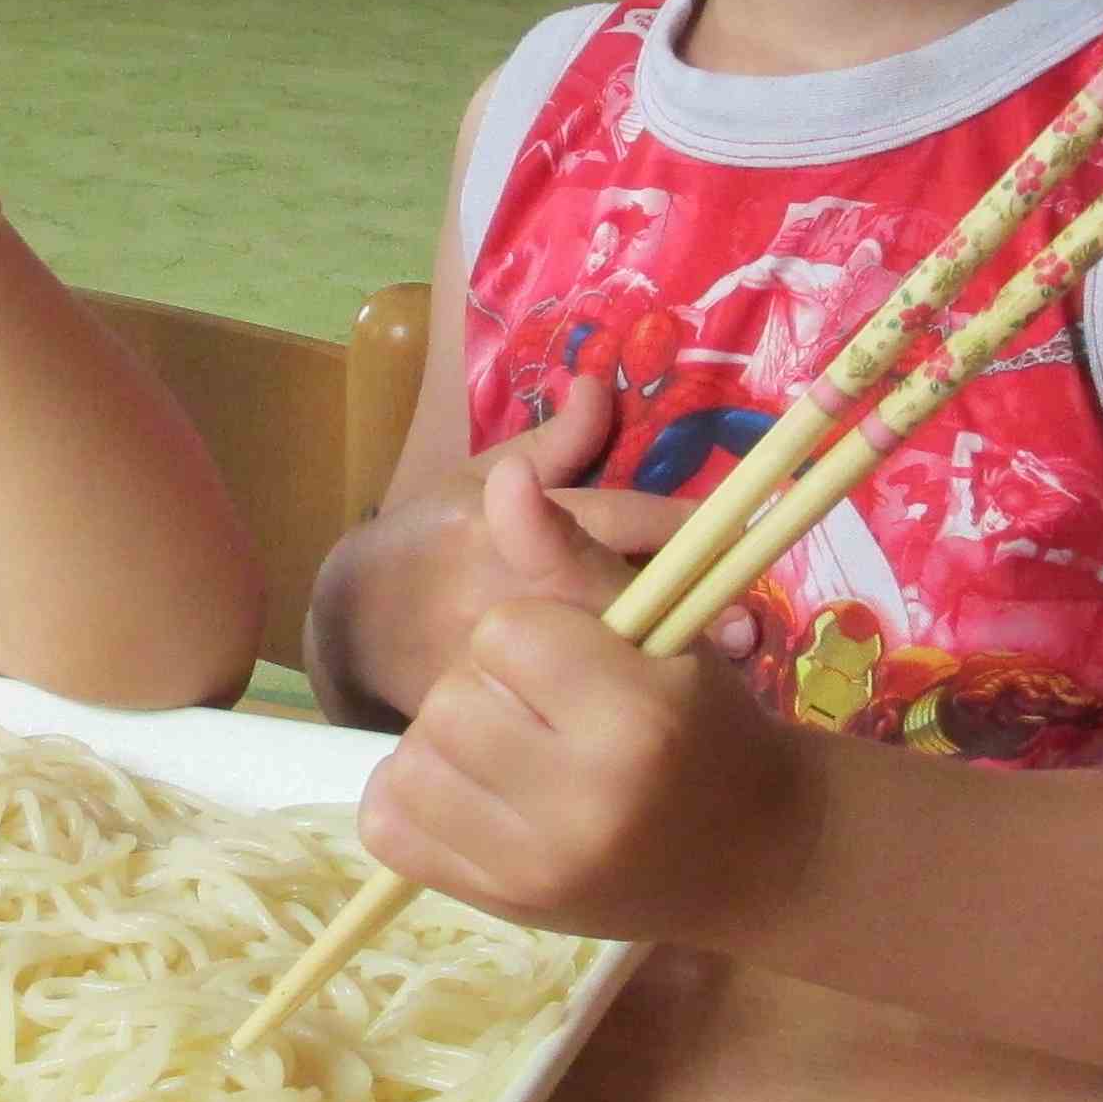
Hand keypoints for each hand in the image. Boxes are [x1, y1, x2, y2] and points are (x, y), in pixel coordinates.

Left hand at [364, 590, 814, 943]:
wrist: (748, 856)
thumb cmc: (704, 726)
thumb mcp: (656, 628)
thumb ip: (570, 553)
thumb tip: (502, 483)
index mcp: (634, 719)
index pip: (506, 633)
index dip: (534, 634)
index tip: (577, 659)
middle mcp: (583, 803)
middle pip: (454, 696)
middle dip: (489, 688)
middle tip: (545, 709)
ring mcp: (533, 867)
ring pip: (411, 759)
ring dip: (446, 742)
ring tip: (511, 749)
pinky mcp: (495, 905)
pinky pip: (387, 826)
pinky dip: (413, 798)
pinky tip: (473, 792)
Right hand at [378, 372, 762, 689]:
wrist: (350, 625)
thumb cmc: (426, 541)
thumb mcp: (476, 479)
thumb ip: (553, 444)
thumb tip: (598, 382)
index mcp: (509, 520)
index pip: (615, 520)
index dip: (686, 526)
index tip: (745, 530)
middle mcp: (508, 586)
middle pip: (618, 600)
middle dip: (688, 614)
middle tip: (752, 630)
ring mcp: (497, 657)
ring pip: (595, 664)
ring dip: (660, 668)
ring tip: (727, 676)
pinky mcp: (489, 710)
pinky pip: (561, 712)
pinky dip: (610, 711)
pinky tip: (656, 719)